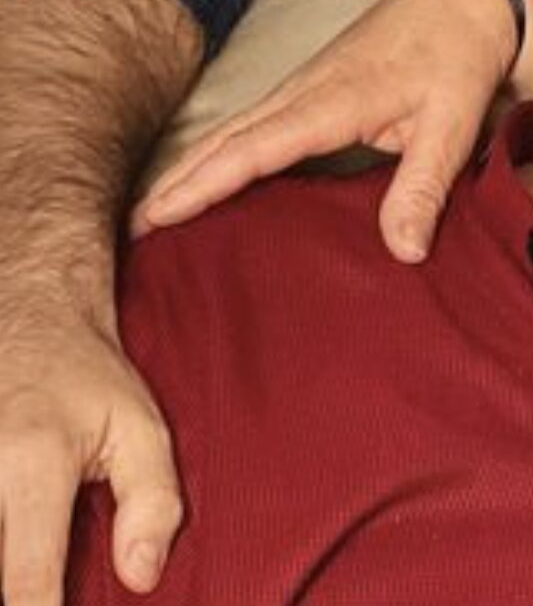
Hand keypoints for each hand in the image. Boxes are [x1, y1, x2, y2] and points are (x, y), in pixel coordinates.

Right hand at [0, 299, 180, 604]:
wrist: (24, 319)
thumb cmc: (85, 378)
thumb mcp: (140, 427)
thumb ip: (151, 503)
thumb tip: (141, 579)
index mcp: (32, 464)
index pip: (27, 577)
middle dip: (20, 591)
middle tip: (51, 589)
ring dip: (5, 564)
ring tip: (37, 558)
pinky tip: (13, 542)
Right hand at [133, 0, 521, 263]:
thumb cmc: (458, 56)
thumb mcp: (452, 123)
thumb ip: (424, 187)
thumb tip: (404, 252)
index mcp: (332, 101)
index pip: (252, 149)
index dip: (203, 185)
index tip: (157, 217)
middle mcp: (304, 91)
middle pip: (224, 139)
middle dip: (176, 182)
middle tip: (131, 232)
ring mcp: (304, 86)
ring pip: (234, 129)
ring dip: (192, 167)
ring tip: (153, 214)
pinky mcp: (312, 87)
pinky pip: (254, 123)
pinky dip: (221, 151)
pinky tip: (211, 177)